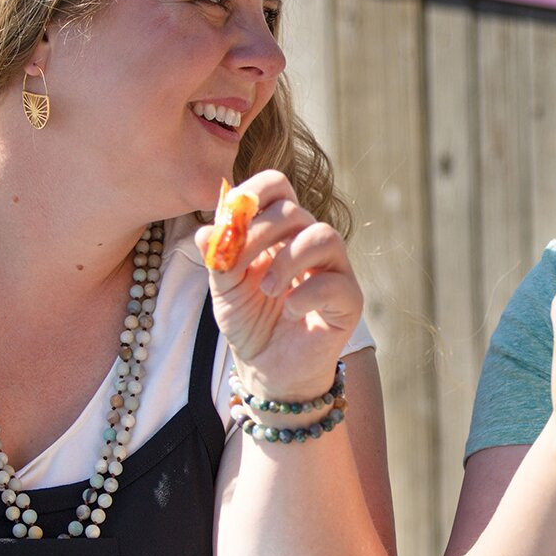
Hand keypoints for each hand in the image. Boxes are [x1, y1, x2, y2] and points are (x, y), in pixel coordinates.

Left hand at [195, 170, 362, 401]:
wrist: (269, 369)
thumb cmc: (250, 321)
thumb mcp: (224, 288)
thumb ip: (217, 258)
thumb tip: (205, 230)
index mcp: (279, 230)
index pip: (276, 186)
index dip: (254, 190)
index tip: (230, 214)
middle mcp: (309, 241)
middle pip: (293, 210)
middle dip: (258, 235)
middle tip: (236, 265)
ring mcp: (334, 268)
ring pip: (323, 235)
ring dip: (287, 260)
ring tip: (268, 291)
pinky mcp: (349, 298)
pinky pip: (334, 281)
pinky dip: (305, 295)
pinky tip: (289, 312)